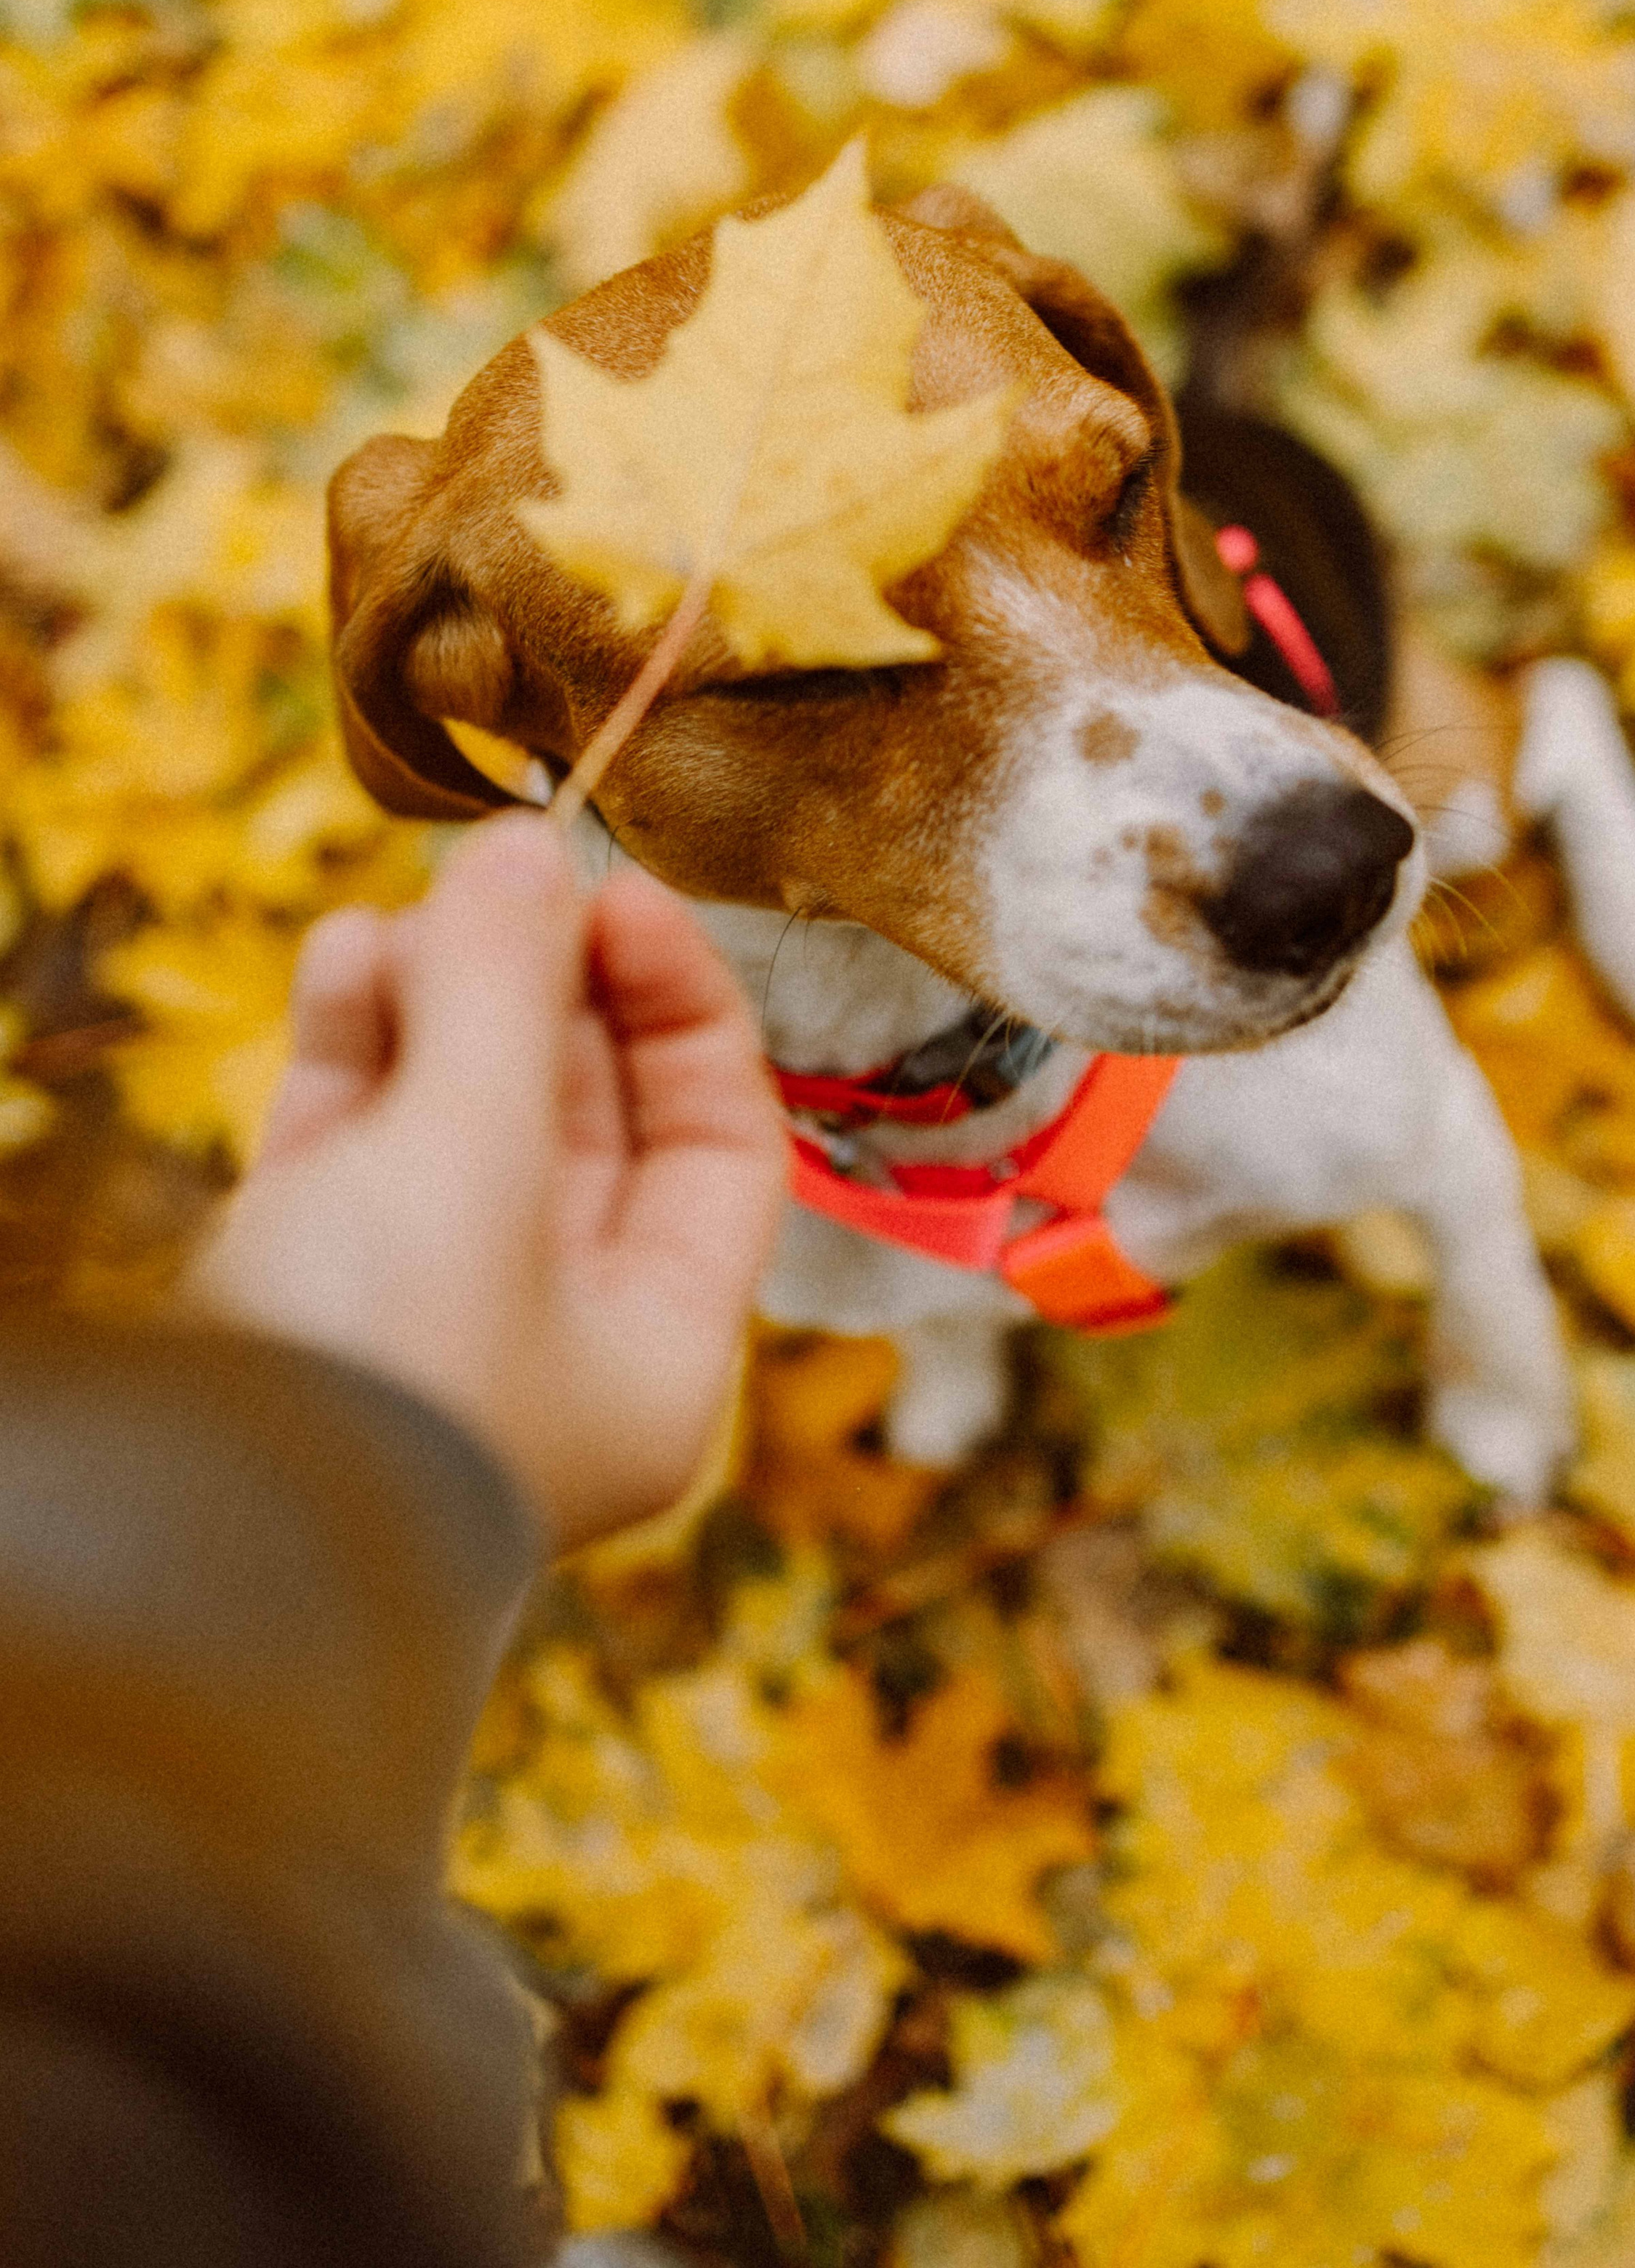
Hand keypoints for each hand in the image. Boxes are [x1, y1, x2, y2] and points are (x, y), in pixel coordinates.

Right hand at [188, 811, 787, 1549]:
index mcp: (654, 1354)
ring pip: (459, 1118)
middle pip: (586, 1117)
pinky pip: (355, 1141)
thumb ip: (508, 991)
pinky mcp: (300, 1289)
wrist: (171, 1526)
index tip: (622, 897)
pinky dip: (359, 1041)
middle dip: (545, 987)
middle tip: (502, 877)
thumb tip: (527, 849)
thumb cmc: (382, 1367)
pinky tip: (350, 953)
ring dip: (444, 998)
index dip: (683, 1006)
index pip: (722, 1146)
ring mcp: (418, 1315)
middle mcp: (549, 1341)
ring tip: (409, 914)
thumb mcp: (478, 1157)